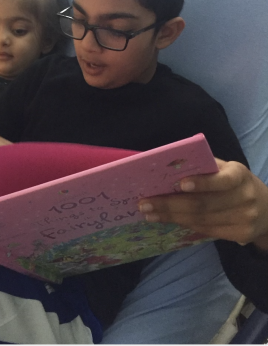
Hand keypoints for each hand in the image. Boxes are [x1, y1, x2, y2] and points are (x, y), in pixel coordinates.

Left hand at [139, 159, 267, 249]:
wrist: (266, 209)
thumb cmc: (234, 182)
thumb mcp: (225, 169)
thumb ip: (203, 168)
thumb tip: (166, 165)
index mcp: (240, 175)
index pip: (222, 180)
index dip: (202, 183)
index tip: (180, 184)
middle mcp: (245, 197)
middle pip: (204, 205)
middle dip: (170, 204)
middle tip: (145, 204)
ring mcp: (245, 219)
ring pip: (201, 220)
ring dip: (171, 217)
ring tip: (149, 213)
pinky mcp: (240, 235)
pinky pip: (206, 230)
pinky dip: (183, 224)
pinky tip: (167, 220)